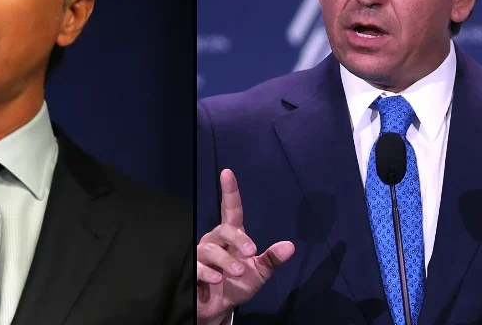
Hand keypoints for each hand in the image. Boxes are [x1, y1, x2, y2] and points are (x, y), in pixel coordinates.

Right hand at [196, 169, 295, 324]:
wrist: (220, 310)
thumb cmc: (238, 286)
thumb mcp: (259, 273)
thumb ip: (272, 260)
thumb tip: (290, 246)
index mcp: (231, 236)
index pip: (231, 209)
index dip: (230, 191)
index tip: (227, 172)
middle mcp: (214, 240)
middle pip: (224, 230)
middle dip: (239, 239)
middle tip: (250, 252)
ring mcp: (201, 255)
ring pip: (211, 249)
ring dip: (226, 260)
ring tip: (237, 272)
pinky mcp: (191, 271)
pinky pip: (196, 266)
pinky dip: (208, 273)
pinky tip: (217, 279)